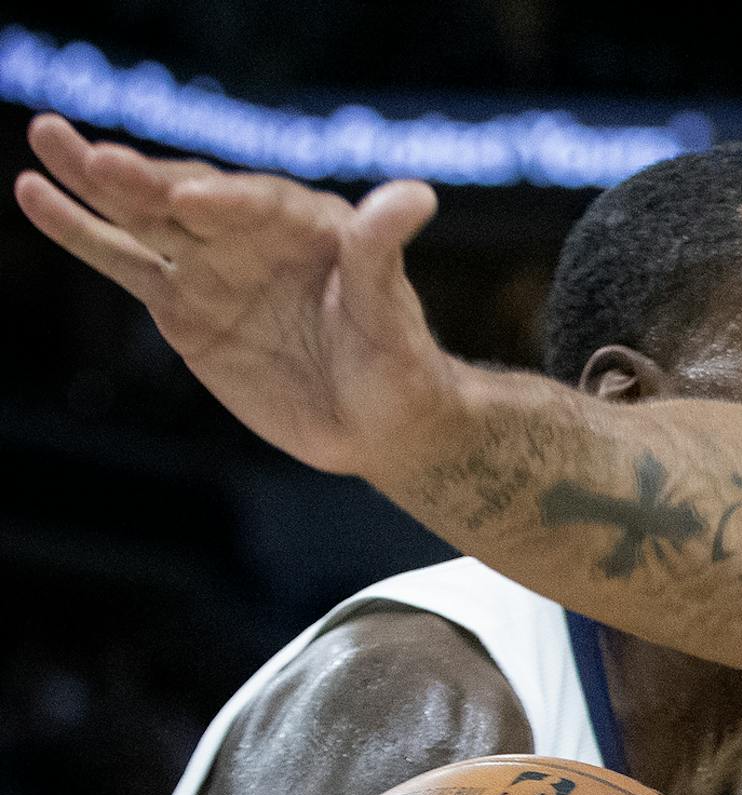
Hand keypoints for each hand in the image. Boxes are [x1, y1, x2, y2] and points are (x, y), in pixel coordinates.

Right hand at [14, 114, 456, 478]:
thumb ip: (383, 252)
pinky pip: (123, 261)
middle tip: (97, 157)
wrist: (378, 420)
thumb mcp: (393, 313)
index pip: (261, 204)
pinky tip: (35, 192)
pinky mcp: (180, 303)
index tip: (197, 201)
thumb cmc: (398, 364)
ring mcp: (210, 264)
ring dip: (95, 183)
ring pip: (145, 217)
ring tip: (46, 137)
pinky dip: (80, 231)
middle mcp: (251, 231)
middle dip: (146, 179)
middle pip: (190, 197)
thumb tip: (415, 194)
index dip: (231, 201)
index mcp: (309, 222)